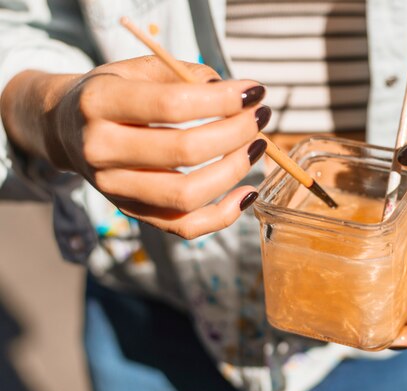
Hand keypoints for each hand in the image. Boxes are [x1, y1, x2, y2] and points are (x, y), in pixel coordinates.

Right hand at [1, 56, 270, 237]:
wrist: (67, 128)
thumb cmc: (114, 92)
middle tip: (259, 119)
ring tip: (256, 147)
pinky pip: (185, 226)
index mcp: (99, 103)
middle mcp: (101, 150)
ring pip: (186, 195)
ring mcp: (115, 189)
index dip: (222, 100)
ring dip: (234, 171)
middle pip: (183, 151)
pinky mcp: (134, 212)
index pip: (172, 105)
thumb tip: (234, 95)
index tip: (255, 92)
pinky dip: (224, 215)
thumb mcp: (139, 68)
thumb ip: (185, 73)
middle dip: (235, 133)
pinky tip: (247, 192)